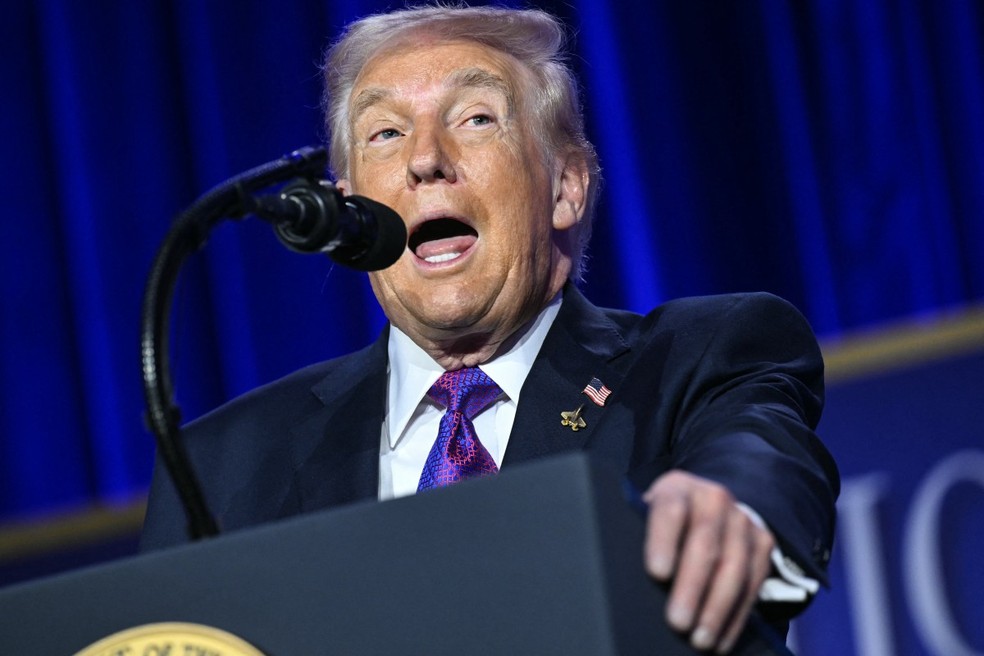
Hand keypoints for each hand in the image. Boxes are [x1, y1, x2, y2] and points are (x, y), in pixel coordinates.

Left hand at [642, 471, 774, 653]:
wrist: (708, 505)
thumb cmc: (664, 522)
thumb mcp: (648, 515)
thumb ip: (639, 535)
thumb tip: (621, 576)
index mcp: (676, 488)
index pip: (670, 510)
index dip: (664, 541)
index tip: (657, 573)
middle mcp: (713, 498)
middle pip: (705, 543)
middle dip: (691, 587)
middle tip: (677, 623)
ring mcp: (741, 519)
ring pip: (734, 567)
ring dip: (716, 608)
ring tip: (700, 639)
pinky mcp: (763, 542)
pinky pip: (753, 583)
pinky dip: (736, 616)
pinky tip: (720, 639)